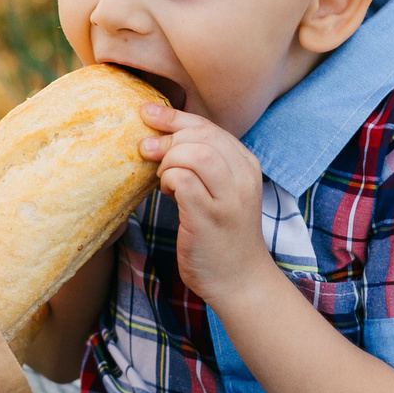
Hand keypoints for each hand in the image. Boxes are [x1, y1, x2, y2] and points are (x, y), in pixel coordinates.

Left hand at [139, 101, 272, 303]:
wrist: (239, 280)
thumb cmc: (221, 234)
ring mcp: (229, 198)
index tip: (147, 112)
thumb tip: (162, 137)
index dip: (174, 117)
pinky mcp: (210, 217)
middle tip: (147, 152)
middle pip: (201, 135)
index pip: (209, 127)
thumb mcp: (220, 191)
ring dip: (168, 160)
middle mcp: (243, 177)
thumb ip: (202, 165)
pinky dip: (168, 180)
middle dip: (167, 138)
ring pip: (195, 153)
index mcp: (246, 165)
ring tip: (163, 179)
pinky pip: (184, 181)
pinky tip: (168, 193)